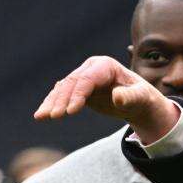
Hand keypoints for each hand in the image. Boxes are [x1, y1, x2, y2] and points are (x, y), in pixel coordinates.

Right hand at [34, 56, 177, 142]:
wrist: (138, 102)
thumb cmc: (141, 98)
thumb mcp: (140, 98)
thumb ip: (130, 97)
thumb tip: (117, 96)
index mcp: (105, 65)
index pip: (86, 79)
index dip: (77, 94)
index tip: (70, 112)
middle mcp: (91, 68)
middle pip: (72, 83)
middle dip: (62, 100)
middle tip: (55, 117)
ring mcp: (83, 77)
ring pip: (63, 88)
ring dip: (51, 103)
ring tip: (41, 117)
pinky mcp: (78, 89)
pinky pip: (61, 95)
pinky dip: (51, 104)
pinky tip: (41, 115)